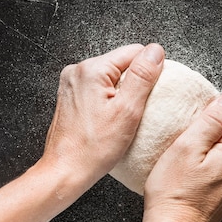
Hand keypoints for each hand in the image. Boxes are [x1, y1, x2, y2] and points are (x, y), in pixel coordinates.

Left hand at [39, 43, 164, 187]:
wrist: (65, 170)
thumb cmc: (93, 148)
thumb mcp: (128, 111)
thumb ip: (142, 77)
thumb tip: (155, 51)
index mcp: (92, 69)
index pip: (135, 52)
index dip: (149, 72)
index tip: (148, 96)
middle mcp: (78, 71)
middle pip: (122, 63)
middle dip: (134, 84)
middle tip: (134, 111)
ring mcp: (72, 83)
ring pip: (111, 77)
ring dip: (122, 93)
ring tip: (121, 118)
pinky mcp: (71, 95)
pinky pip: (99, 88)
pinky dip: (109, 100)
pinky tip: (110, 119)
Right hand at [143, 92, 221, 221]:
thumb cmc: (173, 193)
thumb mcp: (187, 147)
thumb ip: (212, 120)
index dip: (207, 113)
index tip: (188, 126)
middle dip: (207, 133)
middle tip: (182, 146)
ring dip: (207, 150)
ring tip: (185, 162)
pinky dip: (208, 165)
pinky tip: (190, 174)